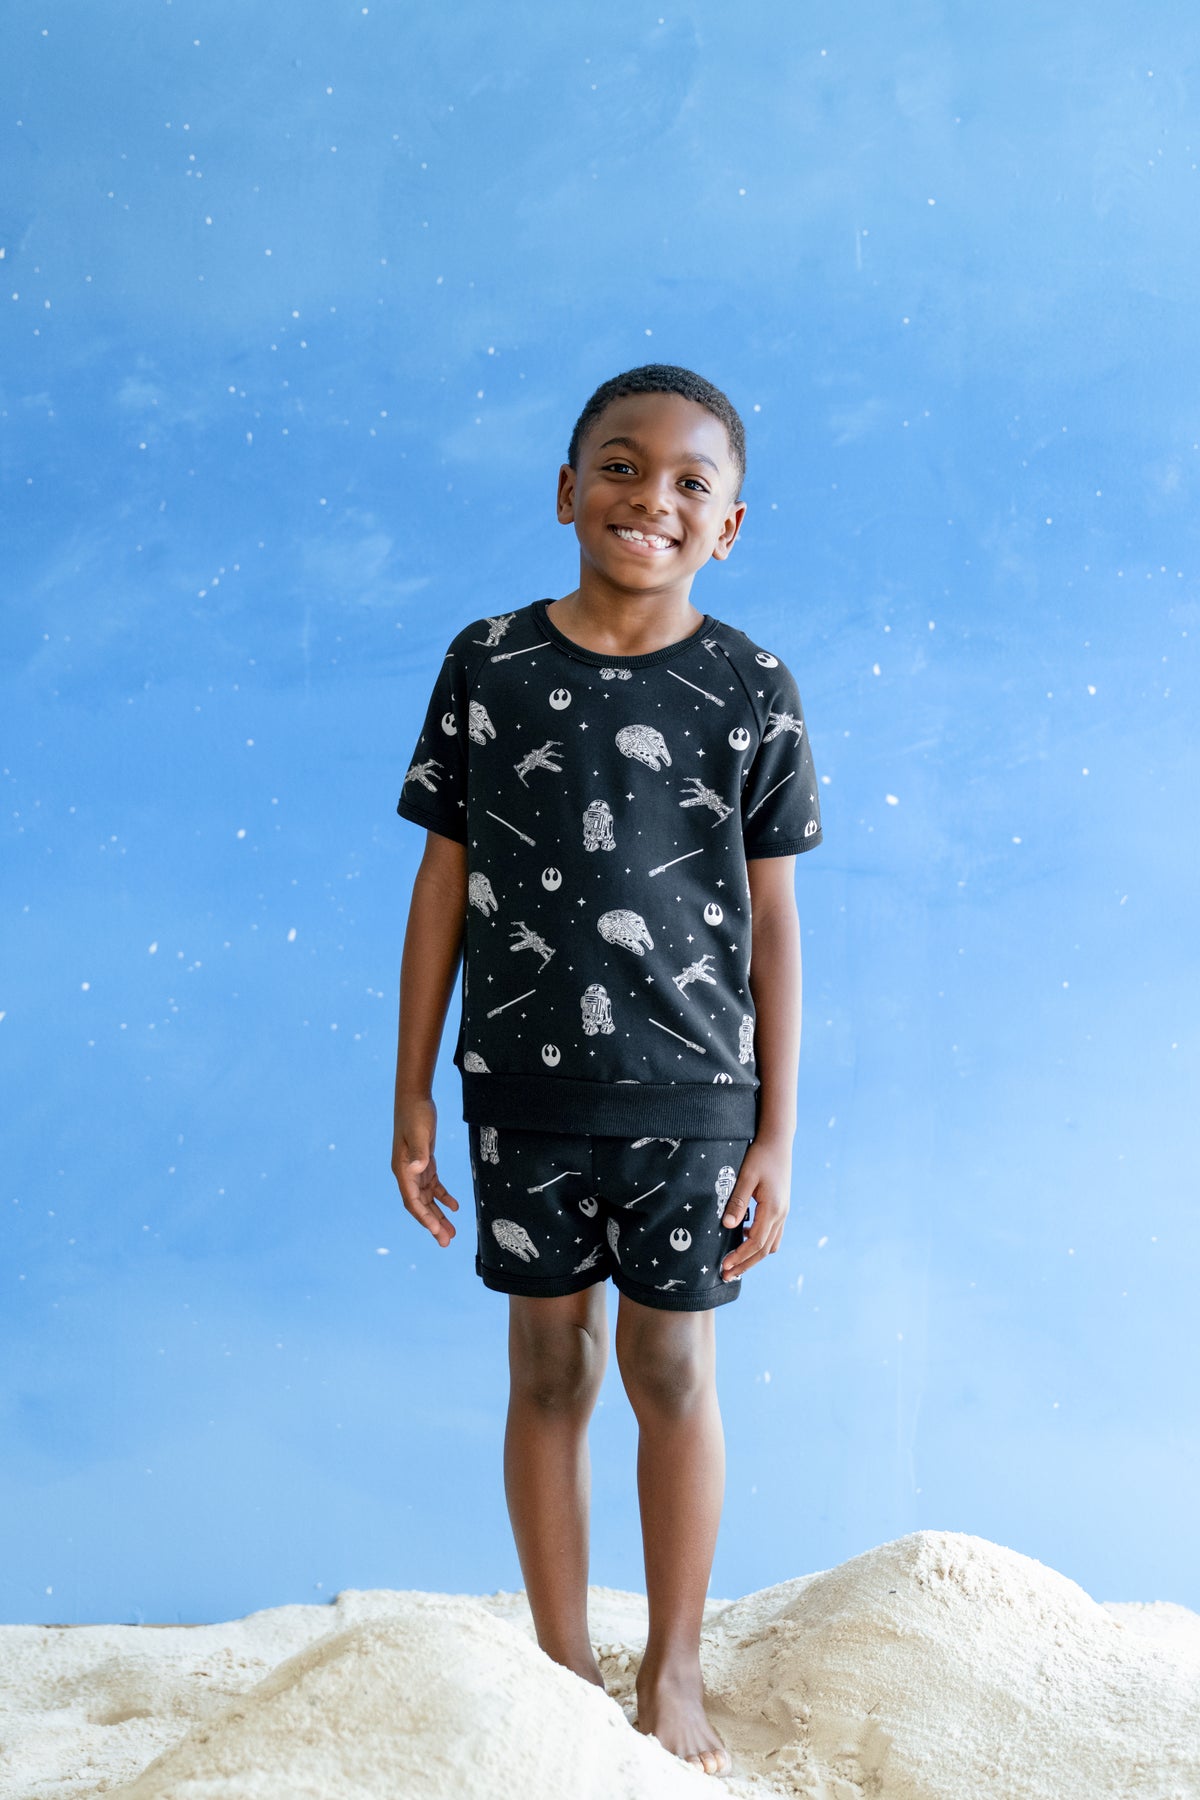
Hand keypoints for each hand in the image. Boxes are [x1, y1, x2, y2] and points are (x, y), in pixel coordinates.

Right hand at [392, 1095, 459, 1246]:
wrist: (414, 1097)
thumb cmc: (416, 1114)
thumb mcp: (421, 1133)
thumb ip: (420, 1153)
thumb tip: (417, 1169)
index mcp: (402, 1170)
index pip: (412, 1201)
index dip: (424, 1218)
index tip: (436, 1232)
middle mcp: (406, 1173)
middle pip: (420, 1205)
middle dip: (433, 1224)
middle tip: (447, 1242)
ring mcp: (415, 1169)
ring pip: (427, 1199)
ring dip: (438, 1215)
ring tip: (452, 1232)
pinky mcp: (424, 1163)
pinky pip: (433, 1186)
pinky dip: (443, 1197)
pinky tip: (455, 1206)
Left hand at [718, 1132, 792, 1282]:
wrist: (778, 1141)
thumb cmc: (760, 1156)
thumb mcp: (746, 1177)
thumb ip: (738, 1202)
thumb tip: (728, 1226)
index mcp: (773, 1209)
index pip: (756, 1242)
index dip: (740, 1257)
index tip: (725, 1267)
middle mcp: (781, 1214)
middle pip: (764, 1250)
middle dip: (746, 1264)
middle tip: (727, 1275)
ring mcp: (783, 1212)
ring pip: (770, 1244)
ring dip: (754, 1256)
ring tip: (734, 1262)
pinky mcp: (781, 1208)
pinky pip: (773, 1234)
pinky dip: (760, 1242)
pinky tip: (744, 1237)